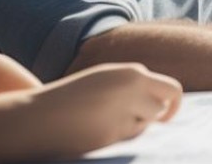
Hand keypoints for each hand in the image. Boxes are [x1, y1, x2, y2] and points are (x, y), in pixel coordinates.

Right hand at [31, 63, 181, 155]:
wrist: (39, 115)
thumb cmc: (75, 97)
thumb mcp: (108, 79)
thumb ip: (135, 85)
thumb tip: (164, 102)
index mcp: (132, 73)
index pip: (172, 89)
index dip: (173, 104)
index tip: (166, 114)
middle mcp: (132, 91)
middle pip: (162, 109)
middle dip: (157, 116)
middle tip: (143, 120)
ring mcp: (122, 114)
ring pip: (144, 126)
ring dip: (133, 126)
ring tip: (104, 120)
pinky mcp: (110, 136)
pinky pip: (125, 139)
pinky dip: (116, 137)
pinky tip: (94, 130)